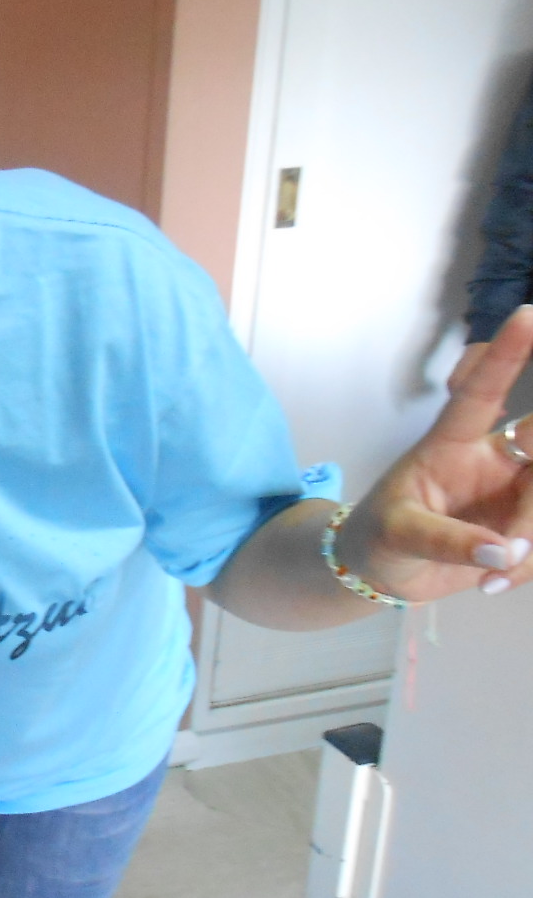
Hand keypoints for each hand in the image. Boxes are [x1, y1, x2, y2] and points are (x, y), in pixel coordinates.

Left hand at [338, 306, 532, 599]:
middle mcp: (493, 459)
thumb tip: (502, 553)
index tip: (526, 314)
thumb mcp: (396, 536)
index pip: (480, 393)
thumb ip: (446, 541)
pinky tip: (492, 583)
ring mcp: (516, 488)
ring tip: (490, 576)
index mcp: (450, 444)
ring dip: (530, 540)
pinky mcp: (528, 522)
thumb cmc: (379, 536)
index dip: (504, 356)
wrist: (381, 572)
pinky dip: (525, 568)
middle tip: (516, 532)